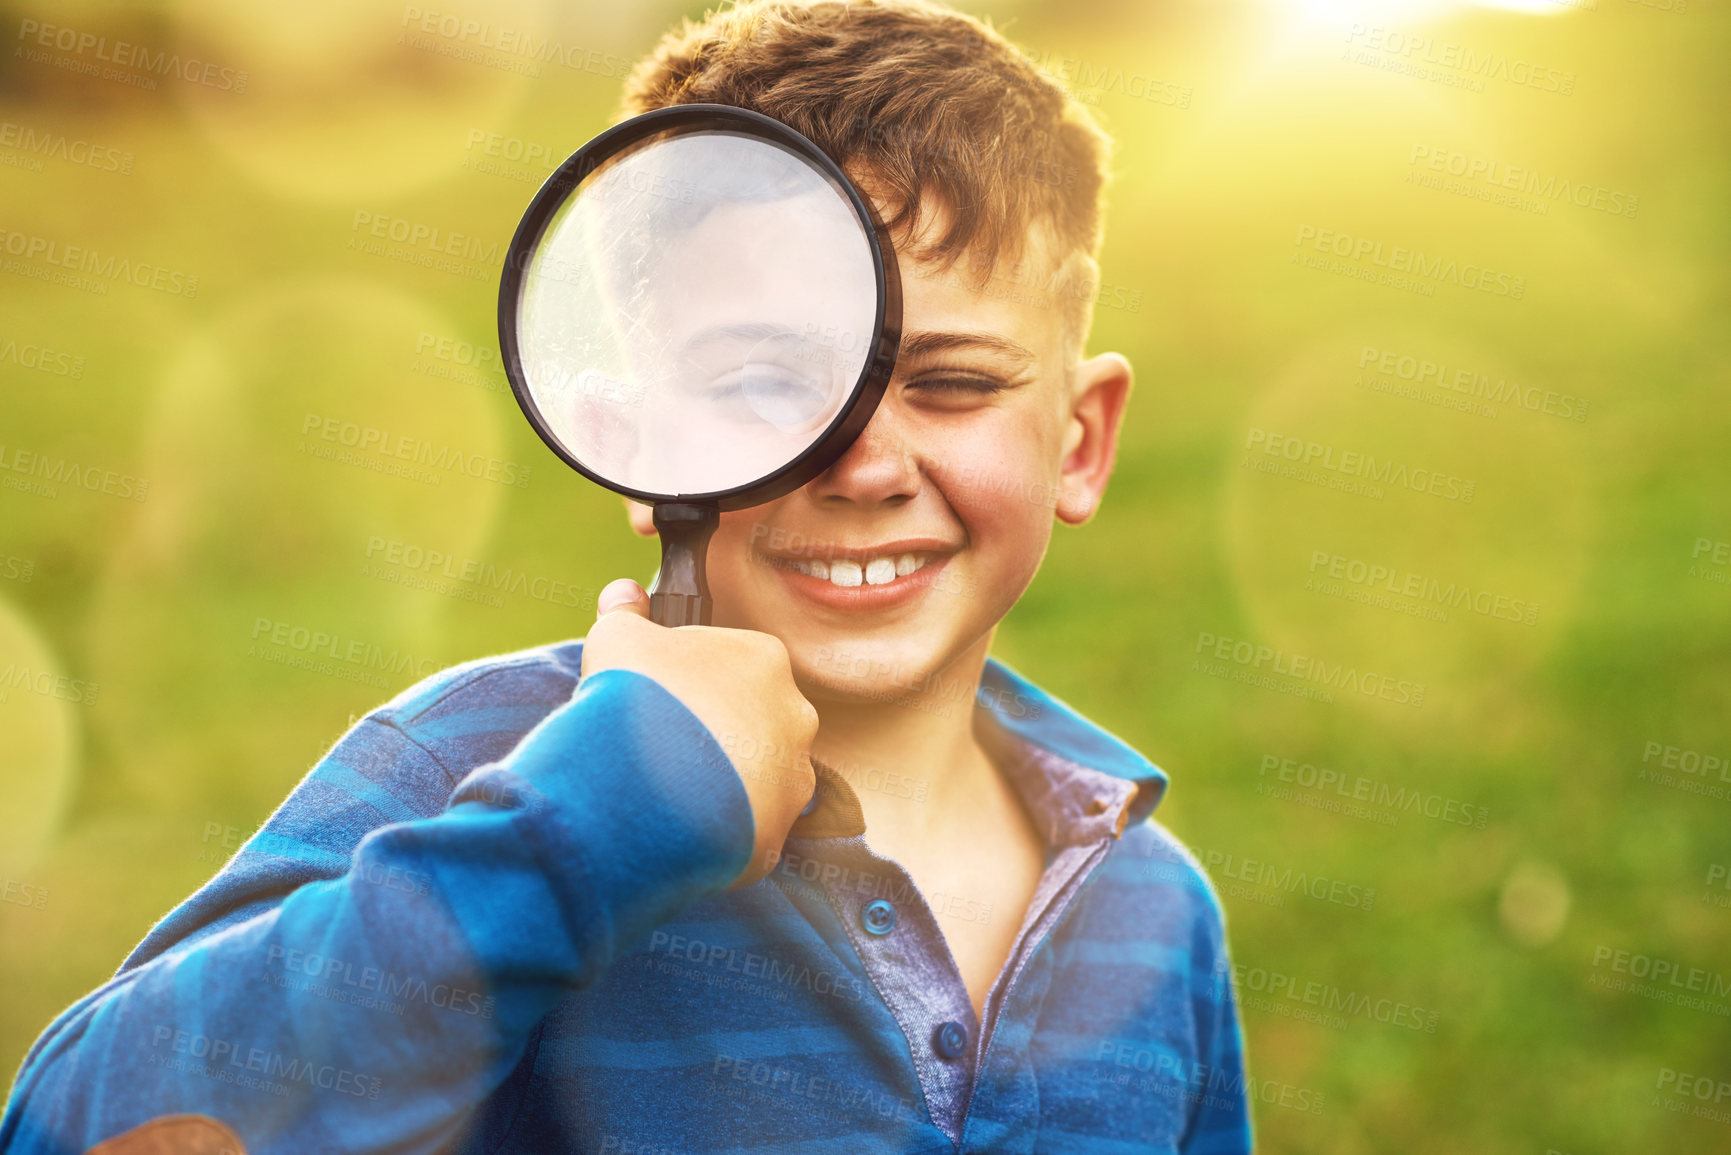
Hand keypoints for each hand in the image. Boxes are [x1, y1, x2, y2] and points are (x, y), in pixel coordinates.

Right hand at [580, 578, 817, 887]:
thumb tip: (624, 593)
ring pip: (758, 778)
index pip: (735, 666)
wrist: (640, 783)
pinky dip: (721, 829)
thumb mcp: (617, 638)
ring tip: (671, 792)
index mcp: (765, 659)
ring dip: (724, 783)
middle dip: (715, 733)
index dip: (693, 683)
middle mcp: (794, 714)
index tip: (662, 700)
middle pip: (754, 721)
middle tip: (666, 747)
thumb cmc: (633, 697)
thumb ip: (625, 612)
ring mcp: (793, 776)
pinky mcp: (779, 830)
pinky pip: (750, 827)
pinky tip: (682, 827)